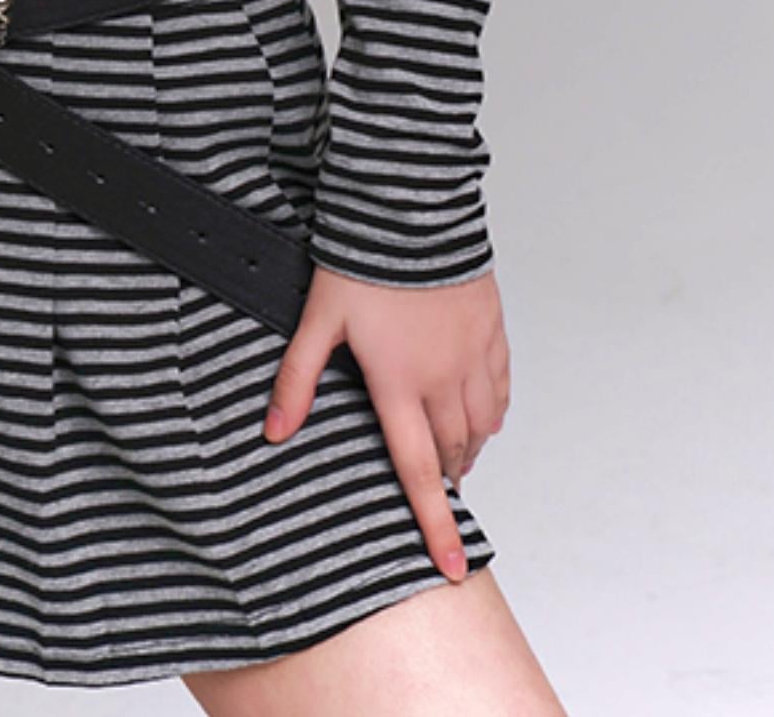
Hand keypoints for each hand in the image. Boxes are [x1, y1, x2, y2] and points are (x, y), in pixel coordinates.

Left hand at [263, 263, 510, 580]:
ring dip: (466, 448)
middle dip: (444, 479)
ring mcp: (473, 356)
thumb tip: (273, 432)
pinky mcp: (492, 332)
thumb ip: (297, 380)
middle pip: (451, 452)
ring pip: (480, 427)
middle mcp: (442, 379)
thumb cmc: (362, 260)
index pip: (418, 472)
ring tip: (450, 453)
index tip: (453, 566)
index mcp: (398, 384)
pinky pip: (500, 391)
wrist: (411, 208)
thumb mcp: (318, 320)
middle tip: (434, 489)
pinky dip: (490, 412)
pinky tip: (479, 413)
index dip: (435, 525)